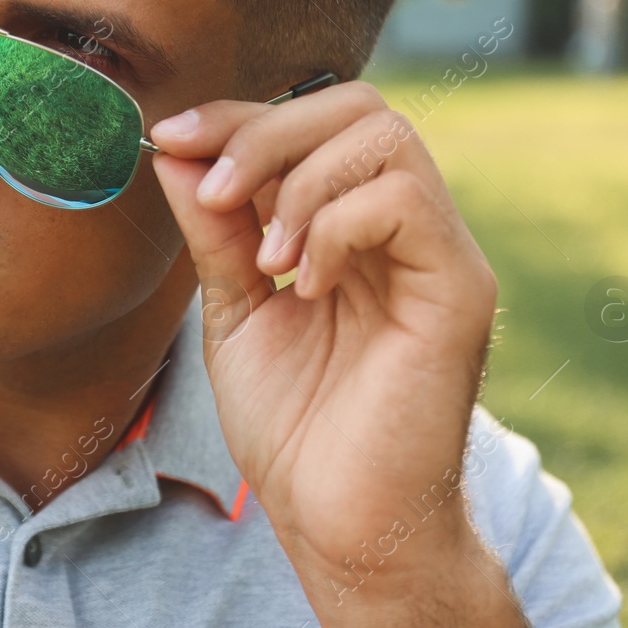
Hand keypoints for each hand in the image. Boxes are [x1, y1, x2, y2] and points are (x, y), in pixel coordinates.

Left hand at [149, 82, 531, 627]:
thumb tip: (173, 148)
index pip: (311, 121)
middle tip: (214, 195)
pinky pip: (403, 201)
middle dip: (265, 131)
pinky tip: (308, 286)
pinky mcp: (459, 288)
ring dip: (298, 181)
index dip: (236, 117)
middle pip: (357, 104)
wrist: (339, 523)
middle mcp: (405, 228)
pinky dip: (335, 226)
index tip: (168, 138)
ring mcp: (439, 253)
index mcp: (354, 225)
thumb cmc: (295, 429)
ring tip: (266, 259)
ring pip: (385, 136)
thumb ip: (214, 229)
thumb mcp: (235, 309)